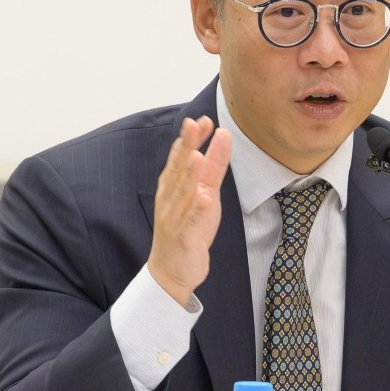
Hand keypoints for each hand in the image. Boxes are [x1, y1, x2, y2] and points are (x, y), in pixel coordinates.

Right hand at [147, 116, 230, 305]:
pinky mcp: (184, 238)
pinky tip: (205, 198)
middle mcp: (171, 199)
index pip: (180, 158)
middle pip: (179, 170)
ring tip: (197, 156)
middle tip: (194, 124)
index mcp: (173, 187)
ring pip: (183, 193)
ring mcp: (176, 218)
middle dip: (186, 147)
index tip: (201, 120)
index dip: (189, 140)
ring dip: (190, 175)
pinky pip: (191, 222)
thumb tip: (218, 141)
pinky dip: (198, 210)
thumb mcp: (203, 194)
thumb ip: (210, 169)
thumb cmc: (188, 229)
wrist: (172, 270)